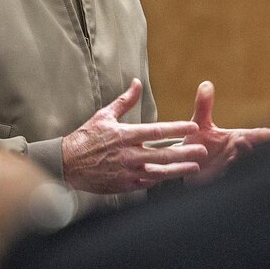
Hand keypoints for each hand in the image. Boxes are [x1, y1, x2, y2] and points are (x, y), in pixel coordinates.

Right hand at [61, 79, 207, 193]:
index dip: (176, 128)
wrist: (67, 163)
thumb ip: (124, 101)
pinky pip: (146, 182)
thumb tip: (137, 83)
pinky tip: (170, 176)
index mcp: (123, 135)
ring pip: (159, 172)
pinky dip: (159, 179)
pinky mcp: (124, 185)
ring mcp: (126, 171)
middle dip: (185, 152)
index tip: (192, 126)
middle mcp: (127, 154)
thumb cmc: (85, 138)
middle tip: (202, 150)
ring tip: (194, 167)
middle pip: (162, 154)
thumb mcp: (103, 116)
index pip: (155, 131)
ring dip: (178, 169)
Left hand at [182, 81, 269, 183]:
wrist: (184, 164)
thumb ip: (204, 105)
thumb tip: (206, 83)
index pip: (249, 136)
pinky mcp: (215, 178)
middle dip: (246, 147)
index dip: (259, 135)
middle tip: (245, 141)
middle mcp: (232, 153)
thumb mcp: (200, 123)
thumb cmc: (197, 143)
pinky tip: (219, 171)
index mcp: (233, 139)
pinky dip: (220, 174)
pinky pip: (220, 177)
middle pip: (244, 150)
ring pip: (234, 164)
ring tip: (232, 154)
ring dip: (233, 160)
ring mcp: (225, 167)